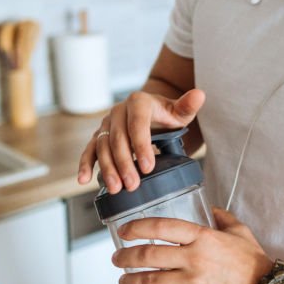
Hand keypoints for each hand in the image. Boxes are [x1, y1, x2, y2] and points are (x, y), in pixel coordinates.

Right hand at [77, 88, 204, 193]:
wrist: (151, 114)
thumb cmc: (167, 115)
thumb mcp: (180, 111)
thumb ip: (188, 106)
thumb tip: (200, 94)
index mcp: (138, 102)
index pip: (137, 123)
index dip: (141, 145)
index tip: (148, 167)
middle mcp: (118, 111)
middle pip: (118, 138)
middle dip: (124, 163)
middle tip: (132, 184)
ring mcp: (107, 124)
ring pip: (103, 146)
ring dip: (107, 168)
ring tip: (116, 189)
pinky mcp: (99, 136)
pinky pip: (90, 150)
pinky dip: (85, 164)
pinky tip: (84, 180)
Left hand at [113, 207, 272, 283]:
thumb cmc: (256, 265)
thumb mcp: (241, 233)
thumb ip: (223, 218)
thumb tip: (212, 209)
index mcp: (203, 237)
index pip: (161, 226)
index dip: (137, 227)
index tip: (124, 231)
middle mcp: (194, 258)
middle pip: (148, 255)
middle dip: (125, 257)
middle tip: (118, 260)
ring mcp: (192, 283)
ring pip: (148, 281)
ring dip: (129, 282)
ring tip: (124, 282)